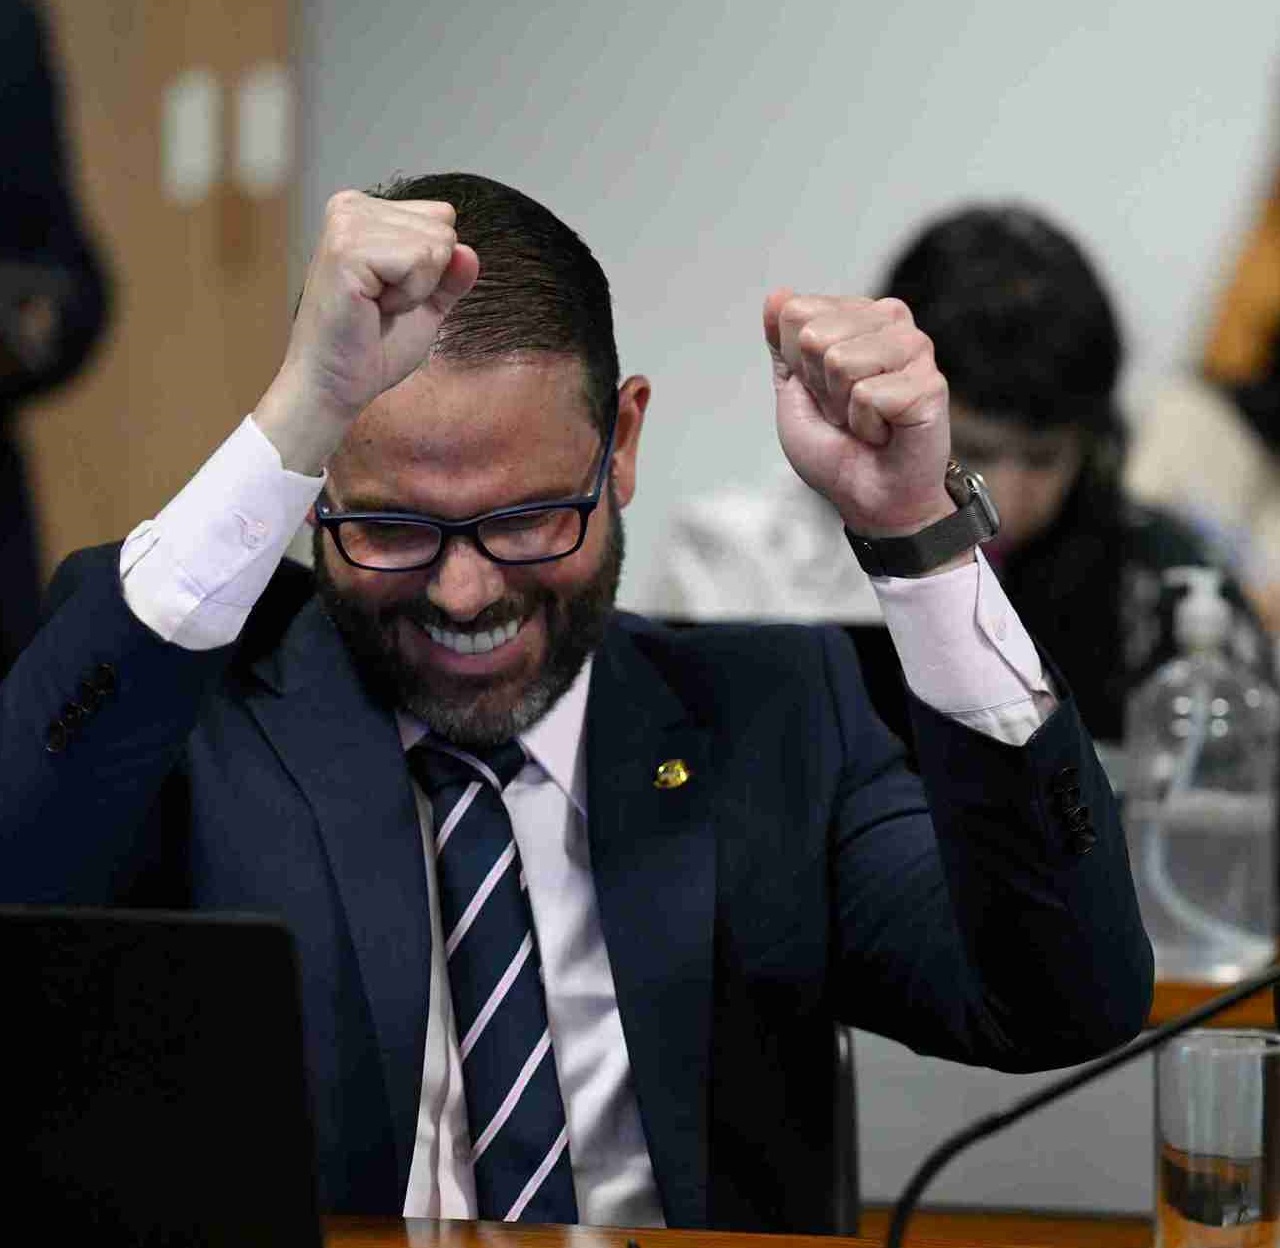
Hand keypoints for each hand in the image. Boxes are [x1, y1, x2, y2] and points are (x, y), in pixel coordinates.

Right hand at [256, 191, 478, 473]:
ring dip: (416, 290)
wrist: (336, 384)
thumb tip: (469, 253)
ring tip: (376, 306)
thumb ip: (450, 276)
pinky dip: (408, 296)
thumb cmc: (372, 347)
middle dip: (427, 278)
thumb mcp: (425, 304)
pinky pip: (419, 261)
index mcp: (367, 212)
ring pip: (435, 244)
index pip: (441, 217)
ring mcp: (346, 224)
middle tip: (383, 304)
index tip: (392, 293)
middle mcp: (352, 206)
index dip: (433, 268)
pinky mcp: (347, 249)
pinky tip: (373, 307)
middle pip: (443, 227)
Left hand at [764, 290, 953, 535]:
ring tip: (866, 422)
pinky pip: (867, 395)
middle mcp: (890, 321)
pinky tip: (886, 432)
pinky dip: (866, 425)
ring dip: (842, 407)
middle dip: (819, 386)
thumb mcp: (793, 392)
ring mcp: (915, 349)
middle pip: (814, 335)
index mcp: (857, 316)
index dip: (797, 365)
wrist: (867, 497)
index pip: (796, 313)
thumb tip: (776, 295)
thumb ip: (782, 345)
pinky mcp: (929, 383)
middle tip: (845, 411)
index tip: (821, 393)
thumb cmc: (836, 447)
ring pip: (841, 361)